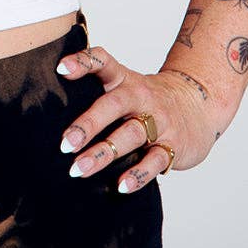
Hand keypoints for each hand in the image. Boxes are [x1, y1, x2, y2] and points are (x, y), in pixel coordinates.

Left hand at [57, 42, 218, 193]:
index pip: (104, 62)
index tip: (60, 69)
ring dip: (104, 153)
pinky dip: (137, 175)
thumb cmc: (148, 99)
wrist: (200, 104)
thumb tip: (47, 114)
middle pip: (114, 105)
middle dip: (88, 124)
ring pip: (131, 135)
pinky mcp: (174, 146)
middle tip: (64, 144)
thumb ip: (95, 92)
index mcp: (125, 80)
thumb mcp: (125, 85)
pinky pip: (155, 161)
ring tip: (79, 170)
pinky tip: (120, 186)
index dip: (83, 62)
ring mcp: (159, 121)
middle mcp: (141, 97)